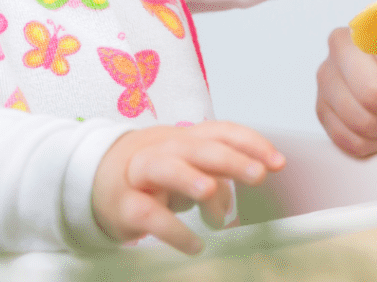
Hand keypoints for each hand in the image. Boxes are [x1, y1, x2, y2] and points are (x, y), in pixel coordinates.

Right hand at [91, 121, 284, 252]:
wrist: (98, 178)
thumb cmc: (156, 175)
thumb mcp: (188, 173)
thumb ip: (215, 182)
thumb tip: (233, 207)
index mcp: (186, 137)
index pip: (222, 131)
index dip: (251, 143)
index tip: (278, 162)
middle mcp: (166, 149)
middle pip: (199, 147)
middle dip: (230, 159)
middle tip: (259, 175)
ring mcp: (143, 174)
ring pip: (166, 167)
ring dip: (189, 177)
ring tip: (211, 192)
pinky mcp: (126, 205)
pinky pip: (149, 214)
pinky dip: (172, 230)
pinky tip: (194, 245)